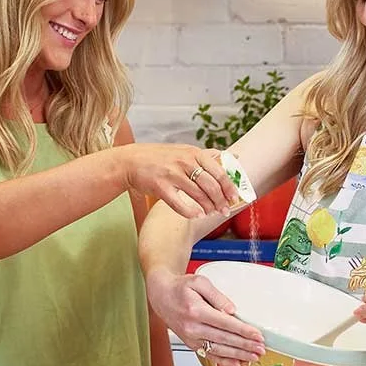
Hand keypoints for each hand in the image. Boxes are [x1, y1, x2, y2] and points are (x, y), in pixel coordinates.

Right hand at [117, 144, 242, 219]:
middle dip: (221, 201)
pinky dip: (191, 212)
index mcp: (194, 153)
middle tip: (224, 210)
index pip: (219, 172)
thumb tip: (234, 156)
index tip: (234, 197)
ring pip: (198, 195)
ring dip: (208, 207)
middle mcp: (184, 162)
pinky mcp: (160, 187)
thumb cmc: (160, 157)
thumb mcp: (185, 150)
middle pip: (211, 186)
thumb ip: (208, 155)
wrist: (131, 161)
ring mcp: (172, 174)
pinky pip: (179, 204)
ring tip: (212, 213)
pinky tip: (197, 215)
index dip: (229, 187)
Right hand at [148, 269, 265, 365]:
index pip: (225, 324)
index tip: (258, 335)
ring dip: (238, 356)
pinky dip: (225, 361)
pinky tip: (238, 363)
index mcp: (196, 311)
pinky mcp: (191, 344)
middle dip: (245, 346)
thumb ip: (217, 295)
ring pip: (219, 351)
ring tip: (254, 357)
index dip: (243, 331)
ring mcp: (191, 338)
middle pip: (224, 340)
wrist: (161, 296)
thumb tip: (231, 310)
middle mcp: (193, 327)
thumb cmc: (180, 288)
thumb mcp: (199, 282)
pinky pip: (210, 356)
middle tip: (261, 349)